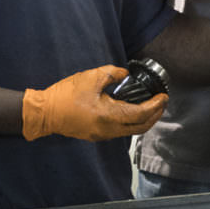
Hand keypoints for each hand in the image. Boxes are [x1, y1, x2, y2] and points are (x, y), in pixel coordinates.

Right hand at [22, 65, 166, 141]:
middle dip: (154, 115)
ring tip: (151, 106)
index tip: (164, 96)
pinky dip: (132, 122)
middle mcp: (109, 130)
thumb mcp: (91, 77)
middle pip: (140, 127)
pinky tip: (132, 111)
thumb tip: (126, 73)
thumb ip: (113, 73)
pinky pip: (121, 131)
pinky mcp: (96, 135)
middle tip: (162, 102)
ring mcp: (102, 135)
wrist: (45, 112)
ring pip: (131, 131)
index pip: (141, 114)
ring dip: (144, 120)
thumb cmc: (66, 95)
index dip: (155, 105)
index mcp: (110, 116)